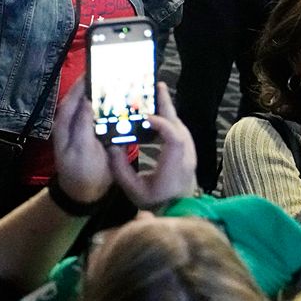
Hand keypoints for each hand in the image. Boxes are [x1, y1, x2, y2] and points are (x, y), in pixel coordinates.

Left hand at [53, 82, 113, 203]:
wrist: (85, 193)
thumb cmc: (82, 173)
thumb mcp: (82, 150)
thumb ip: (83, 125)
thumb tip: (85, 100)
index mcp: (64, 125)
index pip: (72, 98)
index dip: (81, 83)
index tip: (93, 69)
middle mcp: (70, 123)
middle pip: (80, 98)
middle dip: (92, 84)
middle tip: (108, 71)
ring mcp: (80, 128)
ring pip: (88, 105)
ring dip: (99, 94)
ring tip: (114, 80)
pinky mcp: (90, 134)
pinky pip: (96, 115)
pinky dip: (105, 107)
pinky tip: (117, 101)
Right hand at [109, 83, 196, 208]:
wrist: (176, 214)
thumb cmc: (155, 203)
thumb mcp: (133, 189)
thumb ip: (120, 168)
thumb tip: (111, 146)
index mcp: (174, 164)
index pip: (173, 136)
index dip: (161, 123)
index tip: (144, 116)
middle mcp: (185, 156)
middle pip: (179, 126)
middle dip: (168, 105)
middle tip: (158, 86)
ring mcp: (189, 155)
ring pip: (181, 127)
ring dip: (169, 112)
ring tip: (157, 96)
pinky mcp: (188, 156)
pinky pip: (180, 133)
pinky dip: (170, 121)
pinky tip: (160, 116)